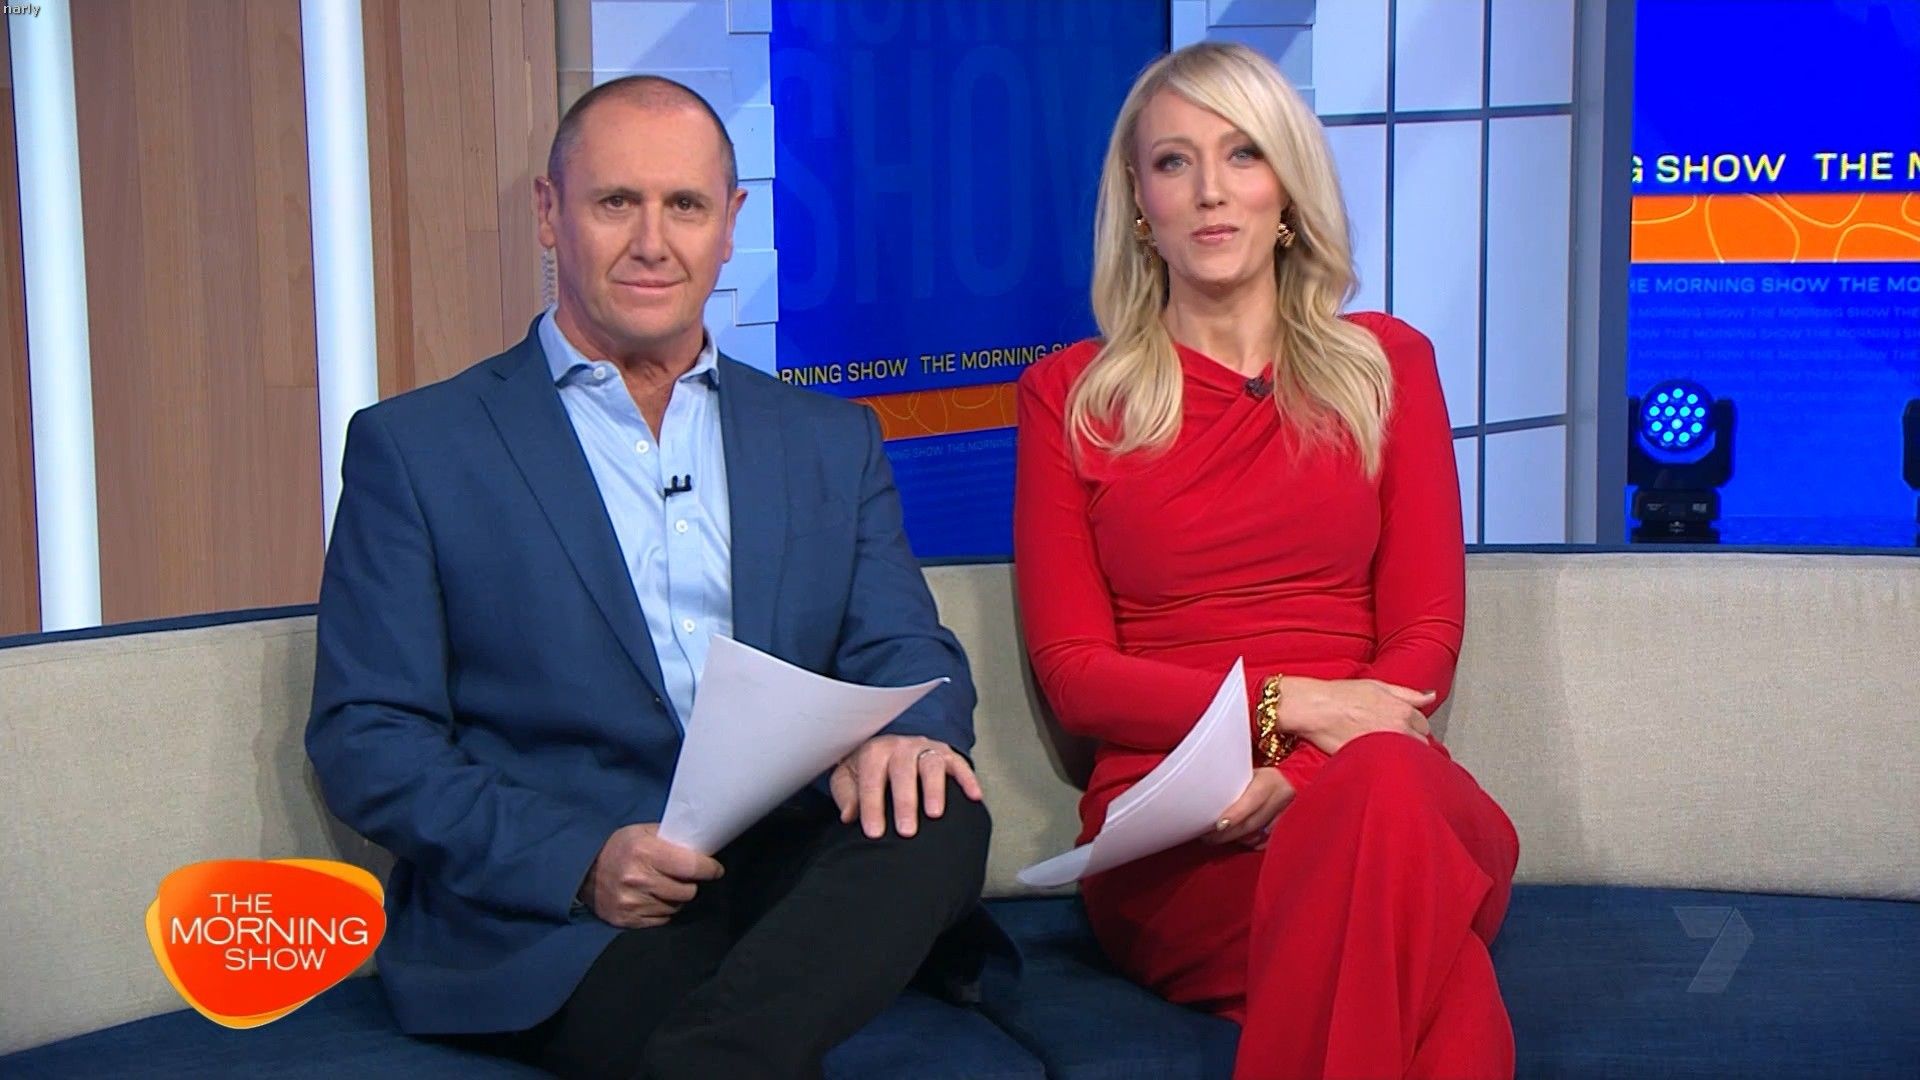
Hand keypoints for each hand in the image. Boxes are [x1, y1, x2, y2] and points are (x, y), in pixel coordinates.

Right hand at [582, 823, 723, 928]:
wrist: (582, 871)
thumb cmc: (619, 847)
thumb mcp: (642, 832)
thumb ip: (671, 839)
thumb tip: (702, 848)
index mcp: (645, 852)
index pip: (692, 867)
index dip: (710, 869)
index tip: (715, 869)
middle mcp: (639, 879)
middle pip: (688, 891)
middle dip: (690, 883)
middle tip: (683, 876)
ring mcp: (632, 903)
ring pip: (676, 907)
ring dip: (675, 898)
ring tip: (663, 886)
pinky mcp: (627, 920)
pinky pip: (662, 920)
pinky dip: (662, 910)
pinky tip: (652, 898)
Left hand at [830, 735, 984, 838]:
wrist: (886, 751)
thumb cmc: (866, 771)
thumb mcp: (847, 779)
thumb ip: (846, 796)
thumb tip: (850, 815)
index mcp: (874, 752)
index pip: (872, 779)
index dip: (872, 806)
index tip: (874, 832)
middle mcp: (901, 747)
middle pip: (903, 771)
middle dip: (905, 802)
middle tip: (906, 830)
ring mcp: (925, 749)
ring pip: (931, 765)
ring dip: (934, 790)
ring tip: (935, 814)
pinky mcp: (946, 754)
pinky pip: (959, 764)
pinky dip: (967, 779)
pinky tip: (974, 796)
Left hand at [1205, 767, 1294, 848]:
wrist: (1292, 782)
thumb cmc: (1262, 777)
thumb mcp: (1250, 773)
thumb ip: (1235, 784)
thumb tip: (1207, 797)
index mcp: (1269, 781)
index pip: (1251, 801)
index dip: (1235, 815)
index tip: (1218, 825)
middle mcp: (1280, 799)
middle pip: (1252, 823)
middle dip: (1227, 833)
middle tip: (1207, 837)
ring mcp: (1286, 817)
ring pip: (1256, 836)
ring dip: (1235, 839)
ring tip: (1215, 838)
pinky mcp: (1286, 829)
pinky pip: (1263, 842)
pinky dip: (1248, 842)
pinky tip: (1235, 839)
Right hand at [1277, 676, 1435, 755]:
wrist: (1315, 708)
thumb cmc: (1341, 695)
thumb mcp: (1378, 686)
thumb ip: (1408, 694)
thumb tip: (1430, 696)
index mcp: (1403, 711)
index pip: (1424, 726)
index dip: (1414, 726)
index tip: (1403, 728)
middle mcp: (1400, 730)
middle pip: (1421, 744)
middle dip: (1411, 742)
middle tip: (1393, 739)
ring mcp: (1387, 747)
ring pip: (1408, 757)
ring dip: (1402, 754)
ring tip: (1385, 750)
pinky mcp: (1372, 760)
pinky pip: (1390, 767)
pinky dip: (1386, 764)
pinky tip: (1376, 759)